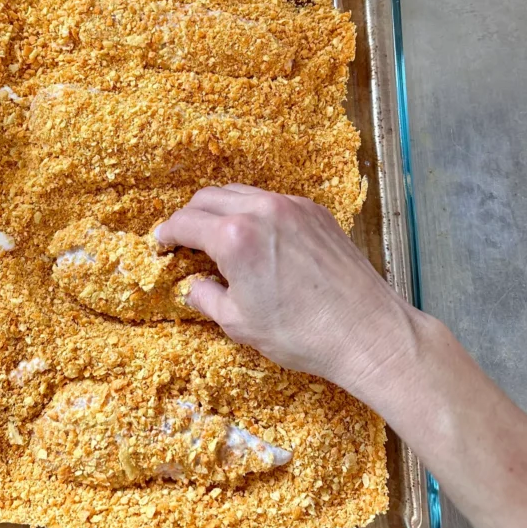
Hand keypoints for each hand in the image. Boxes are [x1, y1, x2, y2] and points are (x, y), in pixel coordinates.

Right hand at [155, 184, 418, 396]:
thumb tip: (193, 285)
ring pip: (241, 194)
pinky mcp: (315, 212)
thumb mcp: (239, 323)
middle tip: (183, 239)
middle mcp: (261, 210)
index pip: (185, 222)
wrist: (367, 331)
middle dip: (190, 217)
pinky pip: (272, 201)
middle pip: (209, 198)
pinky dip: (253, 212)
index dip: (166, 234)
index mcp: (235, 236)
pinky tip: (256, 237)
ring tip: (217, 236)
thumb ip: (206, 297)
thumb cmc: (302, 333)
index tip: (160, 243)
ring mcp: (292, 207)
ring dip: (221, 209)